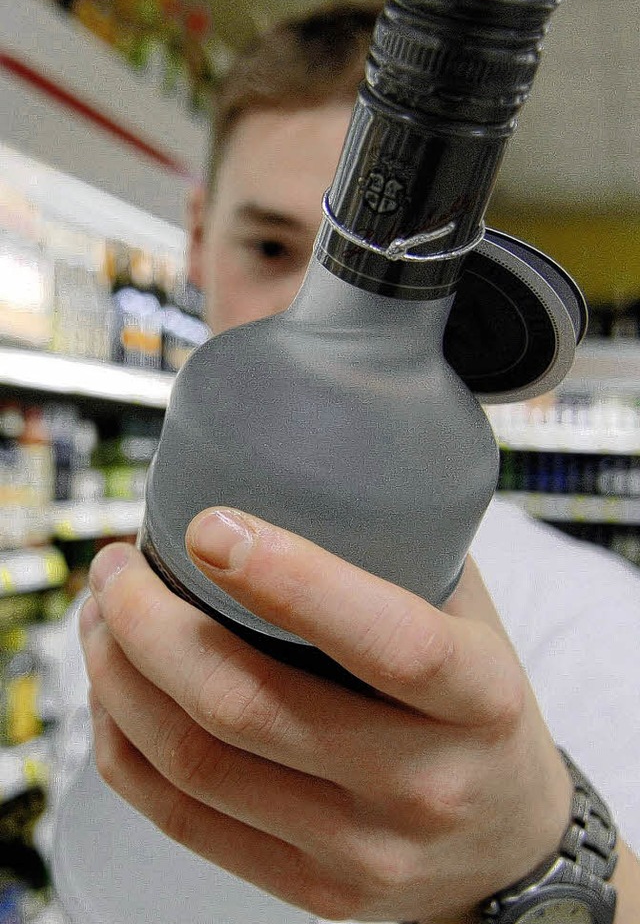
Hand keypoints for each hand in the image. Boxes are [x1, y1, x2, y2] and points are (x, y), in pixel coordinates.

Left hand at [81, 507, 571, 923]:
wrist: (508, 845)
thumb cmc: (479, 708)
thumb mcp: (471, 619)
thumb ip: (396, 556)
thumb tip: (284, 476)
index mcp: (480, 698)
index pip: (390, 640)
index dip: (291, 578)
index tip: (209, 526)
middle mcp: (423, 784)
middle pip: (247, 704)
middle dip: (150, 620)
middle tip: (117, 566)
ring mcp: (361, 854)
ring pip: (195, 762)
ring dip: (120, 675)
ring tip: (100, 615)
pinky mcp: (310, 892)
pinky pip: (182, 819)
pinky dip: (125, 746)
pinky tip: (111, 691)